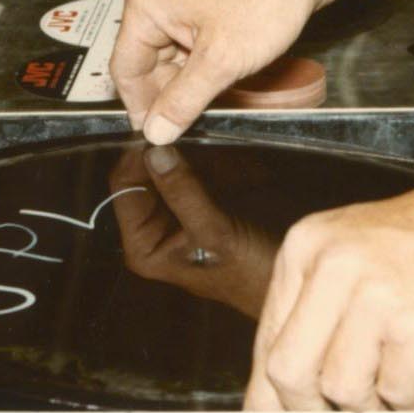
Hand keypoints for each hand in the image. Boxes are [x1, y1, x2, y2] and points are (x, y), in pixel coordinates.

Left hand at [105, 142, 278, 320]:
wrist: (288, 282)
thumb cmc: (249, 274)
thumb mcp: (214, 234)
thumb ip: (183, 193)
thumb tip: (155, 152)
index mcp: (144, 243)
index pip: (125, 186)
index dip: (139, 156)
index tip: (162, 130)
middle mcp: (156, 225)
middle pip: (149, 171)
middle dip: (173, 151)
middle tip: (194, 130)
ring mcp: (181, 208)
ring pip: (177, 164)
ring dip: (199, 152)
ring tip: (225, 154)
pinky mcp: (207, 197)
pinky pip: (203, 167)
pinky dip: (219, 158)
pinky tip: (240, 165)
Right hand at [113, 0, 342, 144]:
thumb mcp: (221, 61)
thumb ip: (183, 101)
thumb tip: (157, 129)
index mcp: (147, 0)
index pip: (126, 66)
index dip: (139, 106)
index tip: (154, 132)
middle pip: (147, 56)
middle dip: (167, 90)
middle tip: (184, 123)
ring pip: (171, 46)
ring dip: (186, 75)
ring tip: (208, 100)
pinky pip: (190, 32)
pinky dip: (200, 57)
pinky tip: (219, 76)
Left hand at [245, 167, 413, 412]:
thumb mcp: (359, 250)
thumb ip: (318, 307)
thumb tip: (284, 382)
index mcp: (308, 247)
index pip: (266, 339)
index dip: (271, 391)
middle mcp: (333, 267)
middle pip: (287, 372)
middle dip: (307, 411)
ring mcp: (373, 296)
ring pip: (339, 389)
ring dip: (369, 406)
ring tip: (393, 389)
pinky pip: (394, 393)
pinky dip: (409, 402)